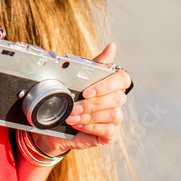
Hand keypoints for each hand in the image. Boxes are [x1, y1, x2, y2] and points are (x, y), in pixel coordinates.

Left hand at [33, 42, 129, 156]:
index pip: (123, 79)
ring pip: (113, 114)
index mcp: (112, 84)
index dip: (106, 85)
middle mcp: (117, 100)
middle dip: (93, 103)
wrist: (58, 123)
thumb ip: (95, 64)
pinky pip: (108, 130)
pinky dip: (91, 127)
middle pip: (118, 98)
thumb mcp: (79, 79)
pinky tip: (78, 124)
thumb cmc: (72, 97)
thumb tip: (112, 46)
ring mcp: (116, 118)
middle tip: (75, 105)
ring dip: (90, 116)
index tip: (87, 90)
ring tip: (72, 116)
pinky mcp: (111, 134)